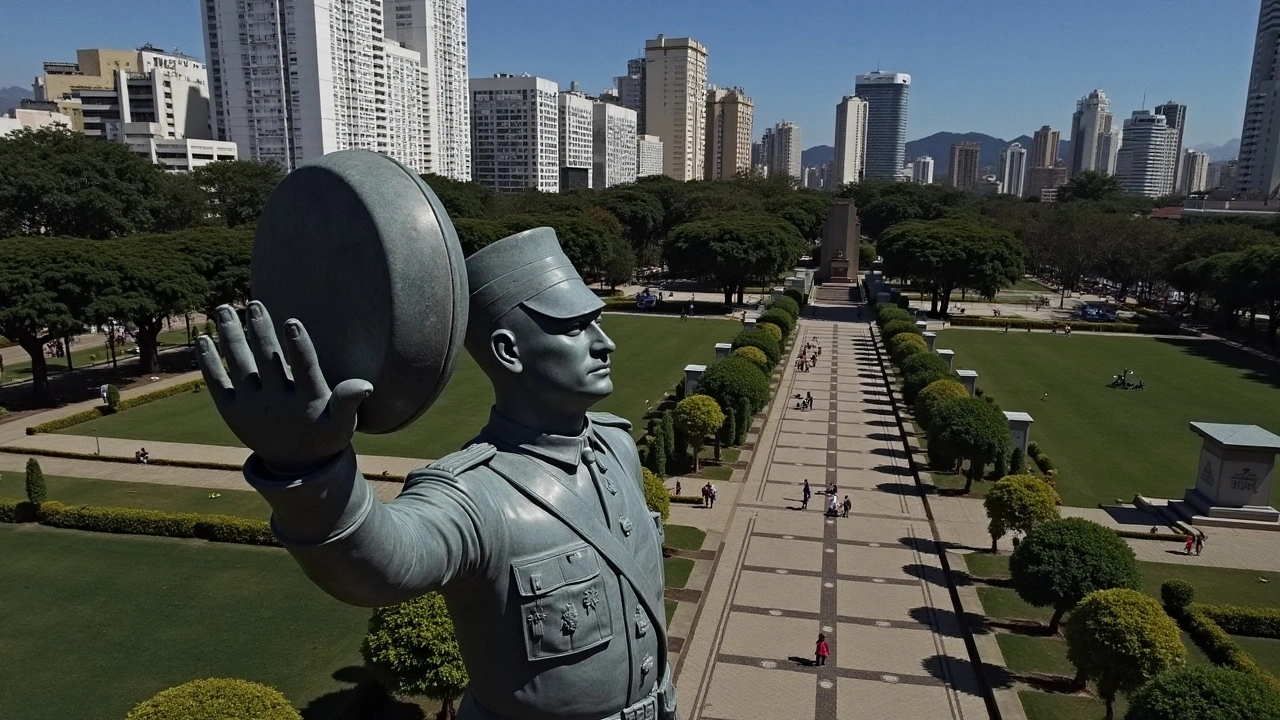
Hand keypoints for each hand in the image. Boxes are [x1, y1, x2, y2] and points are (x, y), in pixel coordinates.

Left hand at [196, 301, 372, 473]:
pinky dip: (209, 362)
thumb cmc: (323, 432)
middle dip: (260, 331)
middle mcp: (278, 404)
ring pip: (240, 366)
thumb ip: (349, 401)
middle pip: (268, 361)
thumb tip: (365, 384)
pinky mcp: (231, 412)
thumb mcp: (343, 423)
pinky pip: (217, 383)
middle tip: (254, 304)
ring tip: (224, 309)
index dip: (299, 346)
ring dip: (231, 336)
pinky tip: (204, 338)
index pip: (304, 369)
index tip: (292, 322)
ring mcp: (252, 408)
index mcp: (308, 402)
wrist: (294, 466)